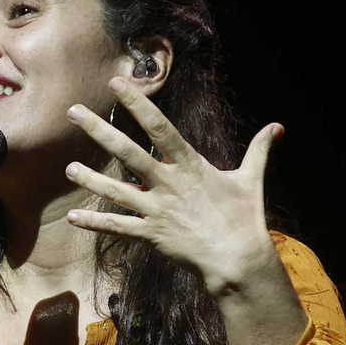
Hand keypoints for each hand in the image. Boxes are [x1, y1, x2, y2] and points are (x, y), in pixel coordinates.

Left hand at [63, 78, 283, 296]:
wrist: (237, 260)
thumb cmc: (245, 219)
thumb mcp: (251, 180)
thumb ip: (259, 150)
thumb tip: (277, 127)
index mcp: (190, 165)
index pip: (159, 127)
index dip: (138, 104)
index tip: (118, 84)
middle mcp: (168, 183)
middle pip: (127, 152)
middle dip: (98, 130)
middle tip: (73, 112)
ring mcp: (156, 209)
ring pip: (115, 191)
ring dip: (89, 179)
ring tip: (67, 169)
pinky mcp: (151, 235)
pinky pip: (118, 227)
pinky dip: (96, 223)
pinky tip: (73, 218)